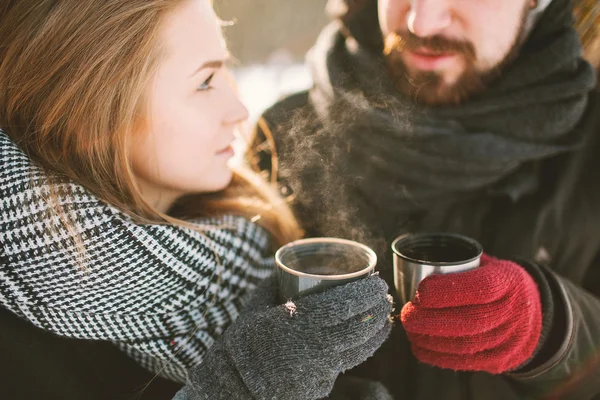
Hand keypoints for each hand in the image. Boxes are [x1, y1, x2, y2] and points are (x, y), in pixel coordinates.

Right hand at [183, 275, 392, 399]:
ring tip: (383, 316)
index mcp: (295, 323)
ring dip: (378, 331)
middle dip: (378, 309)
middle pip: (359, 327)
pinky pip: (348, 364)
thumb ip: (275, 284)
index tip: (378, 281)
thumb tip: (292, 264)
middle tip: (384, 295)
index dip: (365, 293)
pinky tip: (370, 338)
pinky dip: (363, 349)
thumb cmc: (244, 341)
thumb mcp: (256, 306)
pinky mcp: (321, 386)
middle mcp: (311, 348)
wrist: (235, 384)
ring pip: (361, 350)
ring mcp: (318, 371)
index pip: (341, 305)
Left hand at [400, 254, 541, 373]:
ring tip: (410, 330)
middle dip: (431, 320)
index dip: (448, 291)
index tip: (420, 291)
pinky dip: (437, 356)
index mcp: (509, 282)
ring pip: (465, 344)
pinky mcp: (500, 360)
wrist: (536, 315)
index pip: (481, 288)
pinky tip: (419, 346)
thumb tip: (414, 266)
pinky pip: (466, 362)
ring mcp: (509, 340)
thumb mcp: (489, 265)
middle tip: (407, 314)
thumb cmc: (499, 284)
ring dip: (430, 340)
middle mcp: (513, 312)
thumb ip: (460, 265)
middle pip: (470, 321)